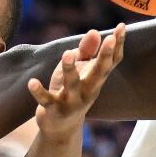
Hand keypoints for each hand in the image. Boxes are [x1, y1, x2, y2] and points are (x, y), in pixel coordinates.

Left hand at [28, 25, 124, 143]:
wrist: (61, 130)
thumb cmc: (71, 93)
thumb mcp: (79, 71)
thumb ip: (86, 51)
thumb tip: (94, 31)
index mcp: (96, 79)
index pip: (111, 61)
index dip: (118, 44)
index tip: (123, 26)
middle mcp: (88, 90)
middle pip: (99, 73)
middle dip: (104, 56)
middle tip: (109, 38)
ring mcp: (72, 102)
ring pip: (72, 85)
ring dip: (70, 70)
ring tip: (67, 53)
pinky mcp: (54, 111)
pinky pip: (46, 101)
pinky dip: (39, 92)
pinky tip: (32, 82)